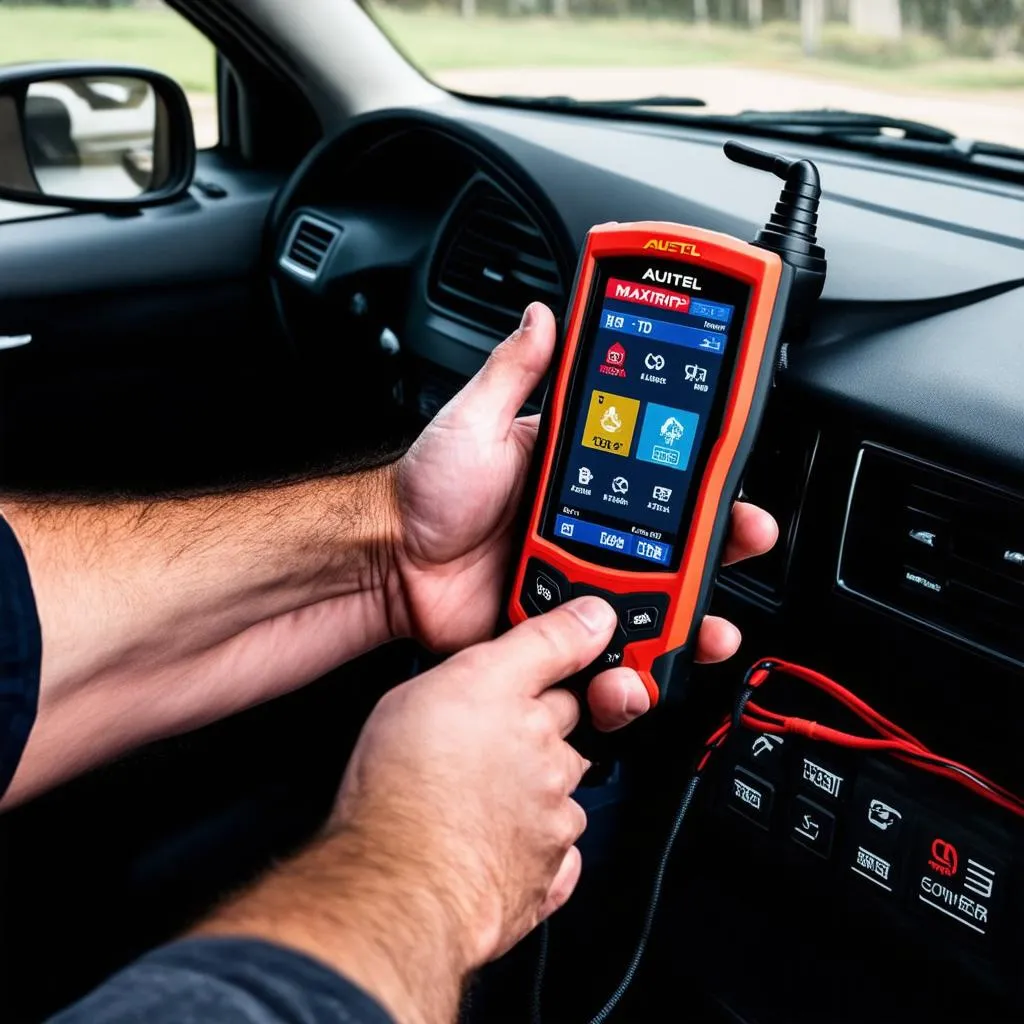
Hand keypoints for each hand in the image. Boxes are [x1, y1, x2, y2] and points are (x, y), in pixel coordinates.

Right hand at [195, 598, 616, 1023]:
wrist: (398, 882)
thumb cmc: (400, 787)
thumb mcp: (443, 680)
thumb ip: (521, 649)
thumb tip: (589, 617)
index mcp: (517, 705)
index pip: (562, 663)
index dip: (563, 657)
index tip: (580, 642)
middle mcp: (546, 759)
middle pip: (566, 733)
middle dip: (544, 732)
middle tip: (494, 743)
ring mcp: (550, 821)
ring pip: (563, 797)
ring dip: (539, 795)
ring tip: (481, 802)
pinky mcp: (546, 876)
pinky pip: (559, 859)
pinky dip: (539, 851)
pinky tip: (500, 844)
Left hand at [390, 303, 777, 727]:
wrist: (389, 566)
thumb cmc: (426, 493)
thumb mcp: (471, 421)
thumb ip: (512, 372)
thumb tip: (543, 316)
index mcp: (579, 478)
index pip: (656, 473)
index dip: (702, 477)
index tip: (735, 478)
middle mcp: (587, 530)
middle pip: (670, 541)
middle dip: (720, 544)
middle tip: (748, 536)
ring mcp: (575, 582)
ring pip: (649, 600)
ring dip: (690, 612)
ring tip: (710, 621)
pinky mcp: (556, 629)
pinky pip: (603, 647)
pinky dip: (631, 662)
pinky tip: (645, 664)